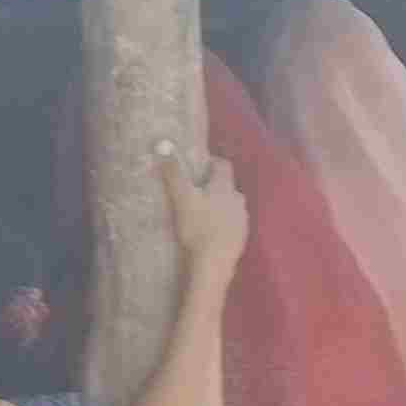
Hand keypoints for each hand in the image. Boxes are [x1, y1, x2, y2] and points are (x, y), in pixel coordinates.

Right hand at [160, 141, 248, 278]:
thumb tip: (163, 143)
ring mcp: (242, 220)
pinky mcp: (242, 239)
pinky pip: (233, 225)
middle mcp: (238, 200)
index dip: (211, 162)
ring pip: (232, 206)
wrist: (214, 263)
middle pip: (228, 186)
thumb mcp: (181, 198)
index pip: (223, 165)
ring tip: (203, 214)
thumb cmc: (198, 227)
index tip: (198, 166)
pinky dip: (223, 225)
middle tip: (196, 192)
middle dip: (214, 186)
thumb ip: (173, 172)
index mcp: (225, 186)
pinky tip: (211, 234)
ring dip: (220, 206)